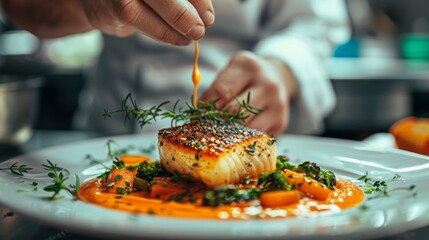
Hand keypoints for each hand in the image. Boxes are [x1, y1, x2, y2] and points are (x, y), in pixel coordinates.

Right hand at [80, 0, 213, 44]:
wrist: (97, 2)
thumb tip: (206, 15)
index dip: (200, 0)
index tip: (209, 16)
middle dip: (188, 13)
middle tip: (200, 30)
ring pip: (159, 3)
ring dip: (180, 25)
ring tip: (192, 35)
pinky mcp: (116, 4)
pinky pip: (144, 20)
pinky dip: (165, 33)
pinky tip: (179, 39)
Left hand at [201, 51, 296, 135]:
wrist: (278, 76)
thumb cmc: (245, 77)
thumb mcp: (231, 72)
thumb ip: (215, 90)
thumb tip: (197, 117)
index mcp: (248, 66)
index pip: (221, 91)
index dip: (206, 107)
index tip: (197, 117)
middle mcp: (267, 84)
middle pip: (234, 111)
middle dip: (216, 122)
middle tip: (205, 130)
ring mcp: (277, 104)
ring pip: (246, 128)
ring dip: (229, 135)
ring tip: (218, 136)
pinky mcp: (281, 122)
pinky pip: (256, 137)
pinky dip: (243, 141)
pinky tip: (235, 138)